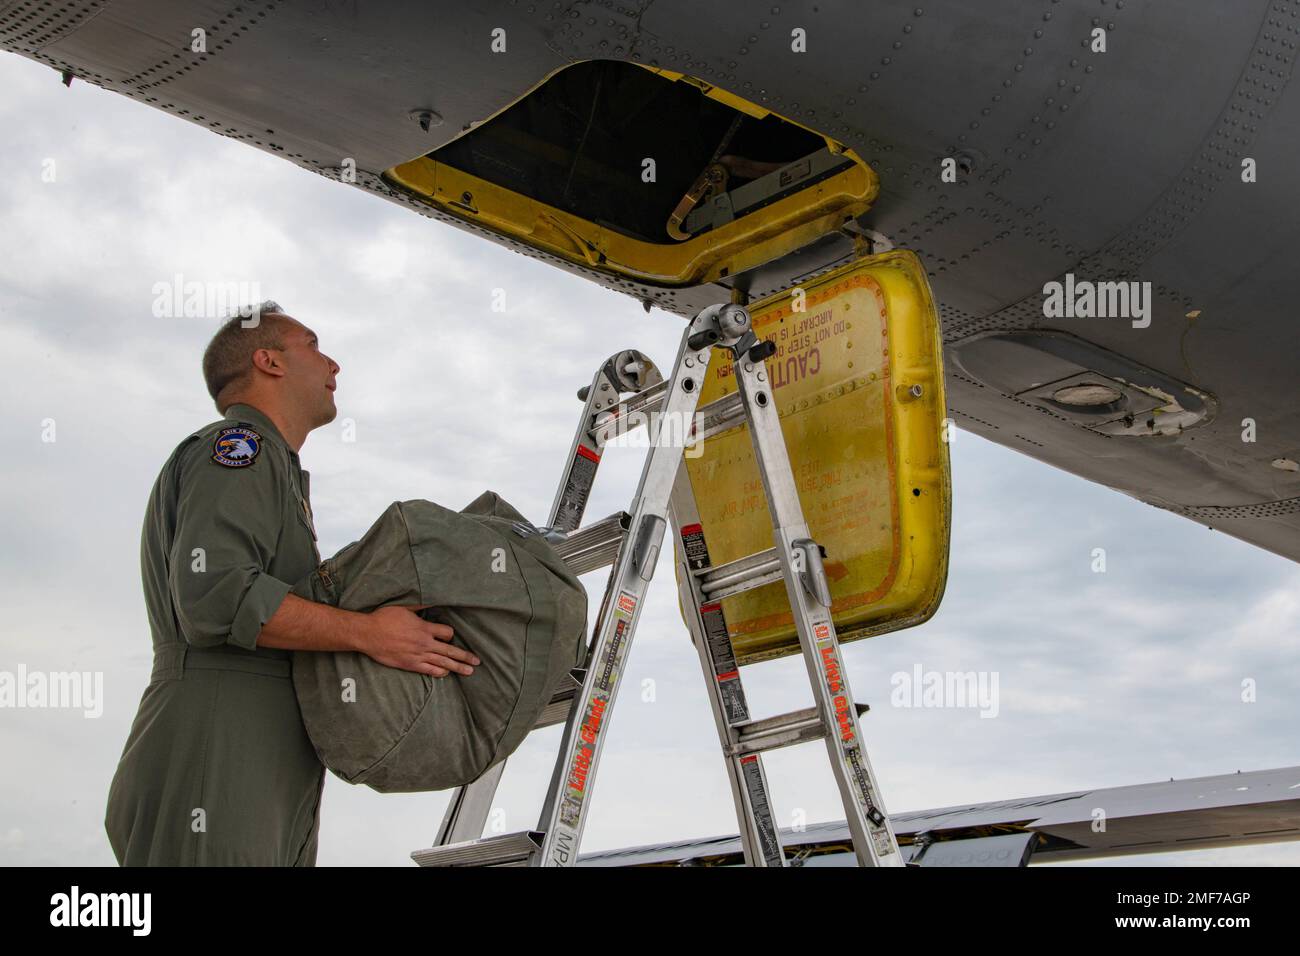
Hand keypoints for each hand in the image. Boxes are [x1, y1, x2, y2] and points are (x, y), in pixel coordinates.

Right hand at [360, 604, 480, 676]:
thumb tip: (434, 599)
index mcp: (424, 628)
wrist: (367, 634)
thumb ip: (421, 606)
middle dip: (465, 656)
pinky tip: (446, 674)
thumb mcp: (404, 607)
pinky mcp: (409, 665)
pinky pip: (428, 671)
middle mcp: (424, 643)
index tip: (450, 636)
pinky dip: (439, 673)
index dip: (451, 635)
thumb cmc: (384, 618)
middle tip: (477, 662)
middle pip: (450, 651)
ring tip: (469, 671)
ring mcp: (417, 656)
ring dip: (457, 667)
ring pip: (442, 663)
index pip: (447, 633)